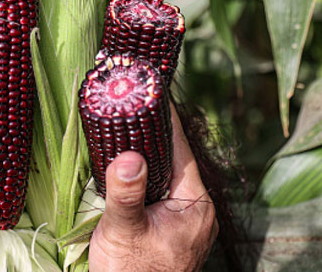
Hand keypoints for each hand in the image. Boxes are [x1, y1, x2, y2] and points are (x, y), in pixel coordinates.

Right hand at [88, 103, 217, 271]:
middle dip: (153, 130)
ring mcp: (183, 217)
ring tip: (126, 121)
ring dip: (147, 150)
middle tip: (132, 100)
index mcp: (195, 205)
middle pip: (174, 157)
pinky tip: (125, 161)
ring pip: (166, 172)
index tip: (152, 88)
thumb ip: (127, 194)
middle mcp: (195, 208)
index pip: (182, 149)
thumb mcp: (125, 232)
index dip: (166, 118)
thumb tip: (128, 156)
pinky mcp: (169, 225)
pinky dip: (144, 171)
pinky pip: (159, 187)